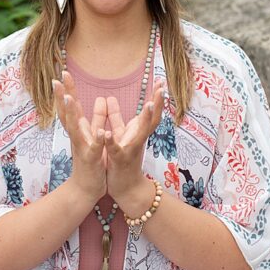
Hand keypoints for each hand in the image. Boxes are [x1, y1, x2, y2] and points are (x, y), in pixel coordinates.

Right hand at [52, 71, 106, 204]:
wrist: (86, 189)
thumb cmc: (91, 161)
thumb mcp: (94, 136)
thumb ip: (97, 118)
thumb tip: (99, 99)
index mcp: (78, 130)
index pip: (70, 107)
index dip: (66, 90)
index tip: (62, 73)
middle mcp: (76, 137)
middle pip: (67, 114)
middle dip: (62, 97)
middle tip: (56, 80)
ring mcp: (82, 148)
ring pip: (75, 129)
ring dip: (71, 114)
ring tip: (69, 99)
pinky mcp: (92, 160)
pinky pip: (95, 148)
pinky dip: (97, 140)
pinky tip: (101, 132)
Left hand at [104, 81, 164, 204]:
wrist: (126, 189)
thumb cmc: (123, 160)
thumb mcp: (120, 136)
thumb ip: (115, 118)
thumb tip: (109, 99)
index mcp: (138, 132)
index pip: (150, 112)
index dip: (156, 98)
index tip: (162, 80)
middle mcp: (138, 139)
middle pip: (152, 119)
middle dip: (158, 104)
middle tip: (163, 89)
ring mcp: (131, 149)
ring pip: (141, 132)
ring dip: (146, 118)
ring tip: (149, 104)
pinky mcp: (119, 160)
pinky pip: (116, 150)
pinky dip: (111, 141)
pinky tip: (107, 133)